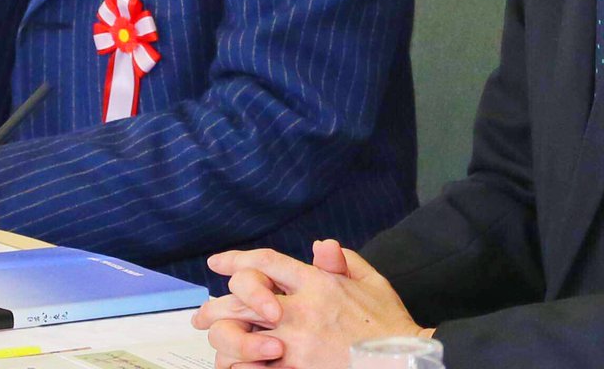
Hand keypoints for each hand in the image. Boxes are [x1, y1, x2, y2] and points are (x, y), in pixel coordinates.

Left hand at [193, 242, 422, 368]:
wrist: (402, 362)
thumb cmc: (388, 324)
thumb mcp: (371, 281)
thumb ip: (343, 260)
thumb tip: (320, 246)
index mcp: (317, 282)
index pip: (267, 262)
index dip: (238, 259)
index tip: (218, 262)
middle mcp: (300, 310)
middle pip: (243, 298)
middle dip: (216, 304)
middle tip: (201, 313)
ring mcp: (296, 344)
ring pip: (242, 335)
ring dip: (223, 336)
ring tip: (213, 340)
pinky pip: (255, 368)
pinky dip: (240, 365)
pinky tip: (234, 364)